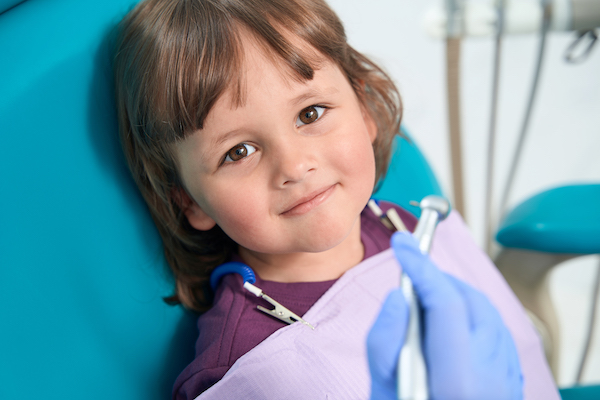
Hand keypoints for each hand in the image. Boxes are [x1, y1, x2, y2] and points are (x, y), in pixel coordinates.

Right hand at [367, 231, 522, 399]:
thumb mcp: (382, 392)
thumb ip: (385, 342)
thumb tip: (399, 295)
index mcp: (458, 379)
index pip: (445, 301)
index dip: (421, 266)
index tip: (402, 244)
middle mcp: (492, 376)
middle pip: (471, 302)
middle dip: (439, 279)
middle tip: (410, 273)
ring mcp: (507, 380)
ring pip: (487, 314)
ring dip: (455, 296)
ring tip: (425, 299)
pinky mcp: (511, 383)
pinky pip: (496, 334)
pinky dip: (471, 317)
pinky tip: (449, 326)